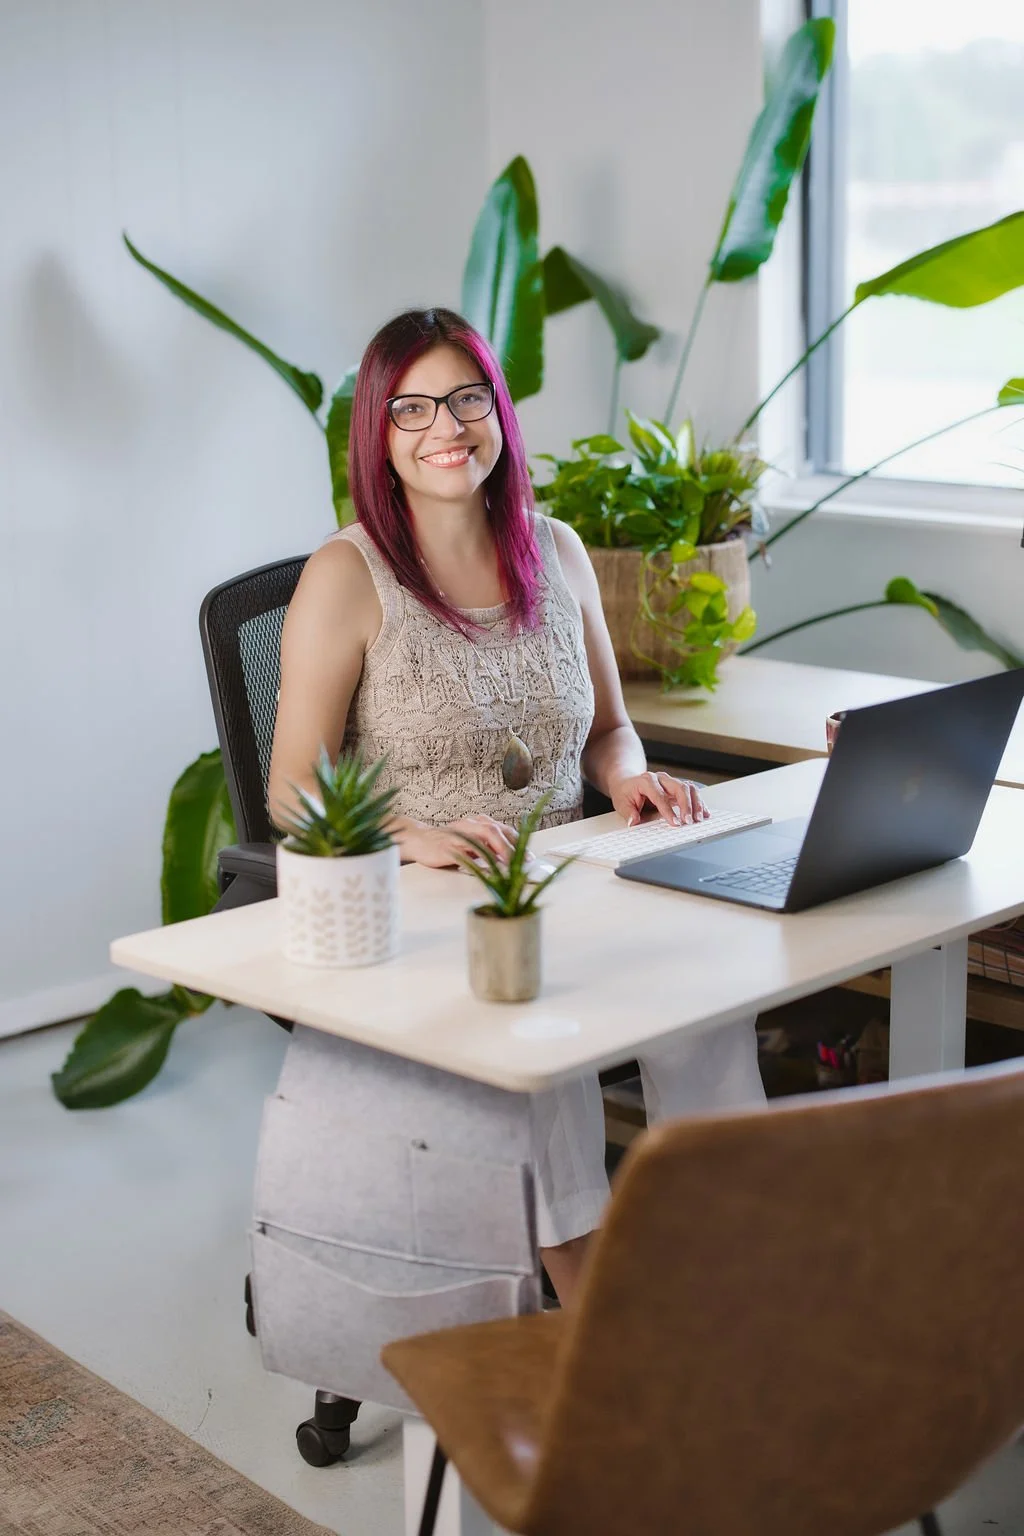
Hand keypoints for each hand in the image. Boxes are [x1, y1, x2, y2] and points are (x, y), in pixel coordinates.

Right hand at [396, 814, 519, 869]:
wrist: (419, 841)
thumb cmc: (447, 842)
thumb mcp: (471, 841)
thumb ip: (487, 846)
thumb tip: (510, 858)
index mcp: (477, 823)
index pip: (502, 829)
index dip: (518, 842)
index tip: (530, 857)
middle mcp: (468, 826)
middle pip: (492, 831)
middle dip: (509, 846)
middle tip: (521, 862)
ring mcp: (456, 836)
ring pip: (479, 840)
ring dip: (496, 852)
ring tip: (509, 866)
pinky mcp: (446, 848)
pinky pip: (463, 854)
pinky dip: (476, 862)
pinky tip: (485, 871)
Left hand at [609, 771, 708, 827]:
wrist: (627, 782)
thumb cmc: (626, 792)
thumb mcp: (621, 802)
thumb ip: (628, 812)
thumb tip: (633, 821)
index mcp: (646, 781)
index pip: (660, 795)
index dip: (668, 810)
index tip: (675, 823)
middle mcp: (661, 779)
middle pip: (679, 788)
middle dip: (686, 805)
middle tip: (689, 821)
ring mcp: (671, 782)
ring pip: (689, 788)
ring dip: (696, 804)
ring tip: (699, 819)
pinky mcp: (677, 788)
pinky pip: (692, 792)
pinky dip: (699, 803)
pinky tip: (704, 813)